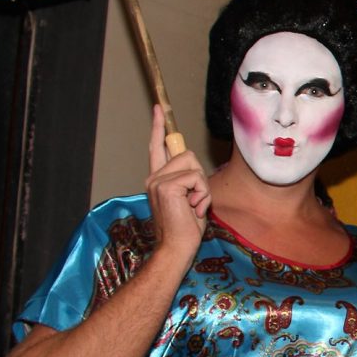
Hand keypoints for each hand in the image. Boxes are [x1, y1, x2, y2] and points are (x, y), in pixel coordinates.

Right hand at [145, 104, 209, 259]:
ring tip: (194, 206)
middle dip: (200, 177)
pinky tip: (193, 209)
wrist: (177, 247)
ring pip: (193, 165)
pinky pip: (196, 178)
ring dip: (202, 187)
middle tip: (195, 201)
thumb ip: (188, 181)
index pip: (157, 147)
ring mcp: (157, 180)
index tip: (159, 109)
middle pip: (187, 155)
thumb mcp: (189, 199)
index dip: (159, 127)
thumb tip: (195, 170)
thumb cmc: (186, 228)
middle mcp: (153, 176)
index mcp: (157, 179)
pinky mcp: (166, 186)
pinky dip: (202, 194)